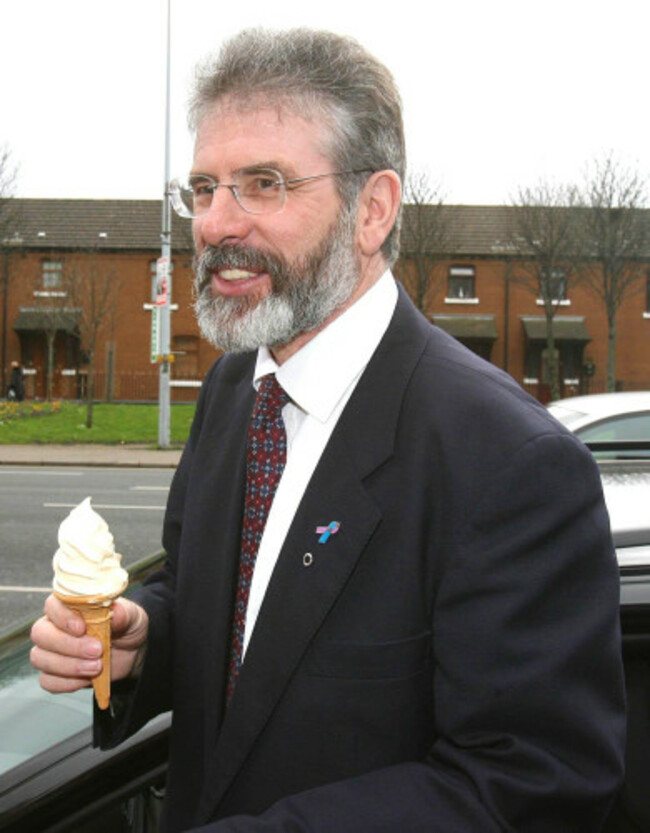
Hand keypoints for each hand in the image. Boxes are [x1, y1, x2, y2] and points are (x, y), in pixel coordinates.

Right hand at [30, 594, 148, 695]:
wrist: (133, 651)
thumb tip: (115, 612)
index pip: (52, 605)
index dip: (62, 617)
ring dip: (68, 666)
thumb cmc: (127, 626)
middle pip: (41, 634)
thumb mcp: (132, 616)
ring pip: (40, 658)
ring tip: (97, 666)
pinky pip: (47, 680)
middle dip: (68, 645)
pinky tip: (87, 679)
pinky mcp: (55, 673)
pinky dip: (67, 682)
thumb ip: (122, 614)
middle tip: (97, 650)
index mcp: (70, 605)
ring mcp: (52, 650)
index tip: (82, 628)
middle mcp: (55, 626)